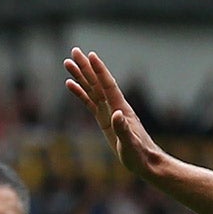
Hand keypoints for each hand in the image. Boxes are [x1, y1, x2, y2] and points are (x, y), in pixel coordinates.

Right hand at [64, 50, 165, 179]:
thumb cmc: (139, 155)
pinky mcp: (104, 120)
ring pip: (92, 89)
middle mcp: (115, 106)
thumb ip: (123, 130)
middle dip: (86, 67)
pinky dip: (80, 93)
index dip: (99, 70)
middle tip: (74, 51)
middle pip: (97, 82)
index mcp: (121, 109)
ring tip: (67, 63)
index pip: (108, 85)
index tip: (90, 55)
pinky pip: (90, 103)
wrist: (145, 162)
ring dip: (80, 76)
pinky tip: (70, 85)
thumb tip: (116, 114)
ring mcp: (109, 112)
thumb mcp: (130, 145)